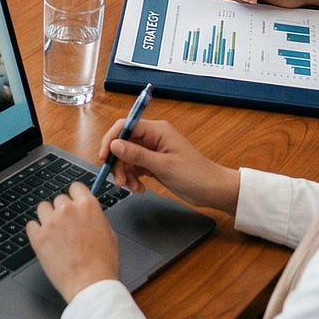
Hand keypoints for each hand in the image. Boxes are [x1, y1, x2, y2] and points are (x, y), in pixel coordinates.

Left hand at [28, 183, 119, 301]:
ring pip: (43, 208)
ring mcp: (51, 222)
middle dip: (62, 212)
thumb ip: (96, 217)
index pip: (75, 187)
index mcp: (87, 206)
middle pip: (59, 199)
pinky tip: (45, 242)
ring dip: (48, 218)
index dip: (75, 197)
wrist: (91, 285)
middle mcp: (68, 209)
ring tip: (56, 236)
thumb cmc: (103, 264)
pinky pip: (31, 225)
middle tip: (68, 229)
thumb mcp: (109, 234)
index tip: (74, 205)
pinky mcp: (38, 236)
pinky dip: (36, 232)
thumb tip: (87, 212)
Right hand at [97, 118, 239, 213]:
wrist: (214, 191)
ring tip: (131, 187)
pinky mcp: (154, 163)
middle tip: (119, 180)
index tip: (104, 157)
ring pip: (127, 157)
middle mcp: (153, 137)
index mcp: (157, 130)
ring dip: (125, 173)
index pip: (125, 127)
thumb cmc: (196, 175)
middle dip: (118, 162)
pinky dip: (133, 177)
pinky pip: (135, 167)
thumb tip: (114, 145)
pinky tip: (138, 188)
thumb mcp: (164, 166)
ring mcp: (153, 151)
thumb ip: (137, 155)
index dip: (111, 140)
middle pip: (123, 144)